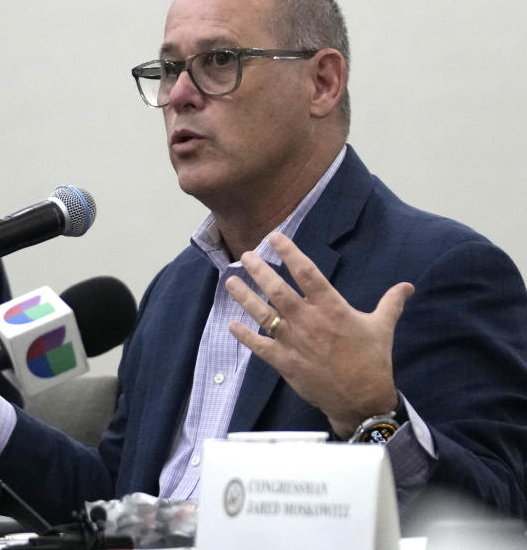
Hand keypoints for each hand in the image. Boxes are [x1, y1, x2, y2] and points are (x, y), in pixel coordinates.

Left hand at [224, 232, 413, 437]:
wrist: (362, 401)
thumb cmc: (372, 361)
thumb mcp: (382, 327)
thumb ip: (390, 303)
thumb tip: (408, 285)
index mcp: (331, 307)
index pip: (307, 273)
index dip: (290, 253)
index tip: (274, 237)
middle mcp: (308, 320)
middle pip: (278, 289)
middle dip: (260, 270)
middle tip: (245, 255)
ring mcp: (294, 341)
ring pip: (263, 314)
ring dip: (245, 297)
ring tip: (230, 281)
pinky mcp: (284, 361)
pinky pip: (259, 345)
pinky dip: (244, 335)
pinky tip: (231, 324)